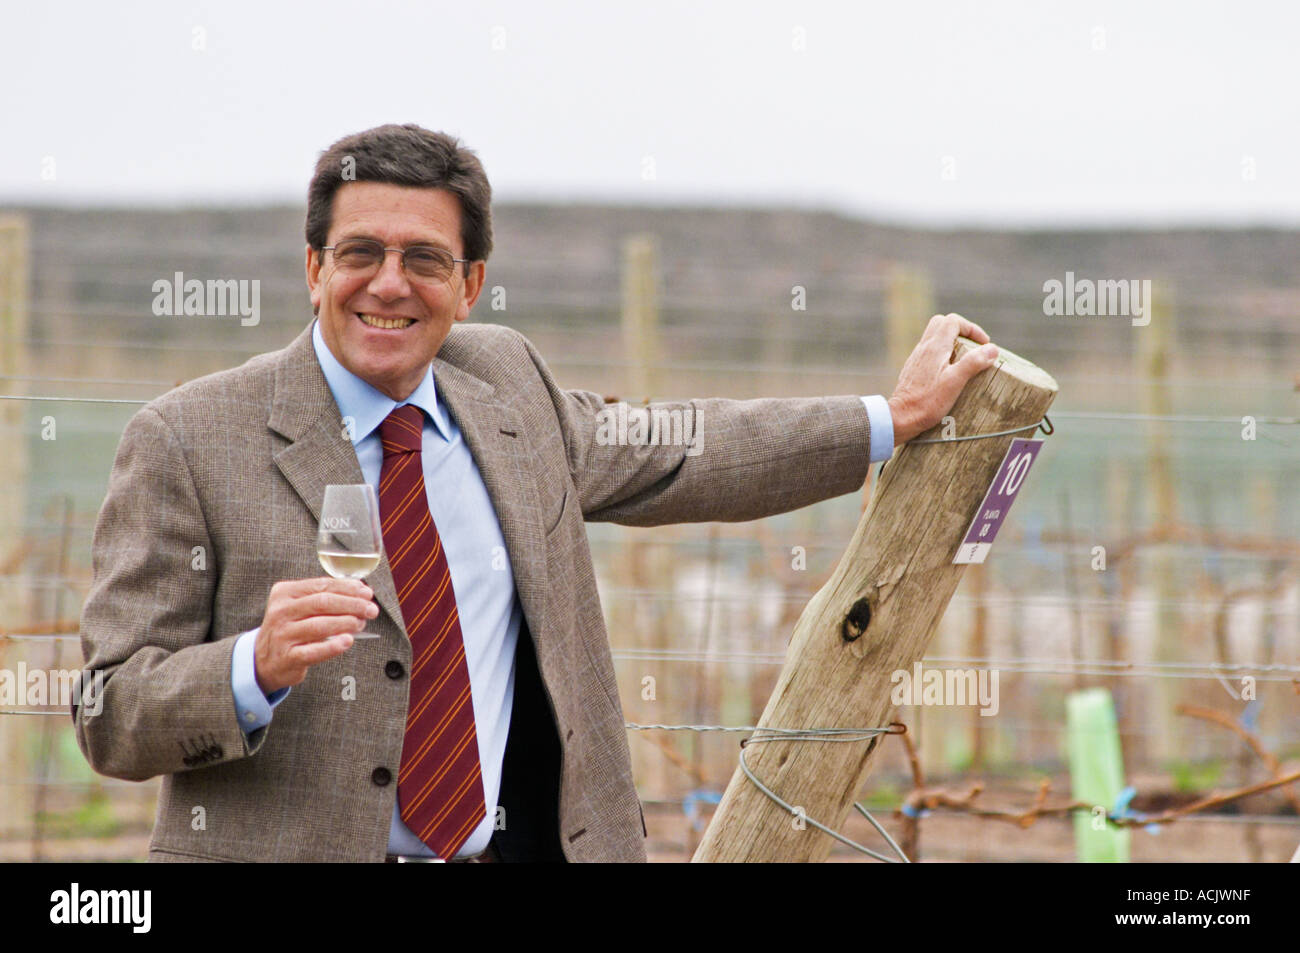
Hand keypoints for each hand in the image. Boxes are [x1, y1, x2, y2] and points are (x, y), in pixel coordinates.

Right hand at [254, 577, 377, 693]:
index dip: (348, 588)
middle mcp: (281, 611)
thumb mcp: (300, 607)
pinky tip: (347, 641)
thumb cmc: (291, 629)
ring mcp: (282, 634)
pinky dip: (333, 646)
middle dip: (352, 605)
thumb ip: (325, 597)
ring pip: (319, 625)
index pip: (322, 586)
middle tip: (371, 610)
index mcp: (285, 593)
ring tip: (361, 624)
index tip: (367, 593)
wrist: (264, 660)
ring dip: (346, 623)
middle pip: (323, 602)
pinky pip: (314, 651)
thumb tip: (361, 592)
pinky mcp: (287, 657)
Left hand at [887, 313, 998, 445]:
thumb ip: (973, 362)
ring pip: (934, 337)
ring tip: (964, 360)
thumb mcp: (955, 381)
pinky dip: (943, 354)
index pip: (953, 321)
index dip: (971, 328)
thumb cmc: (928, 401)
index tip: (983, 344)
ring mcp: (916, 358)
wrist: (901, 417)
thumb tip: (992, 348)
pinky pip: (929, 352)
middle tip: (973, 347)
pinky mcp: (914, 369)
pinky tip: (949, 372)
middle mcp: (923, 348)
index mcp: (934, 346)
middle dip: (961, 330)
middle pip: (941, 324)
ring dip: (952, 342)